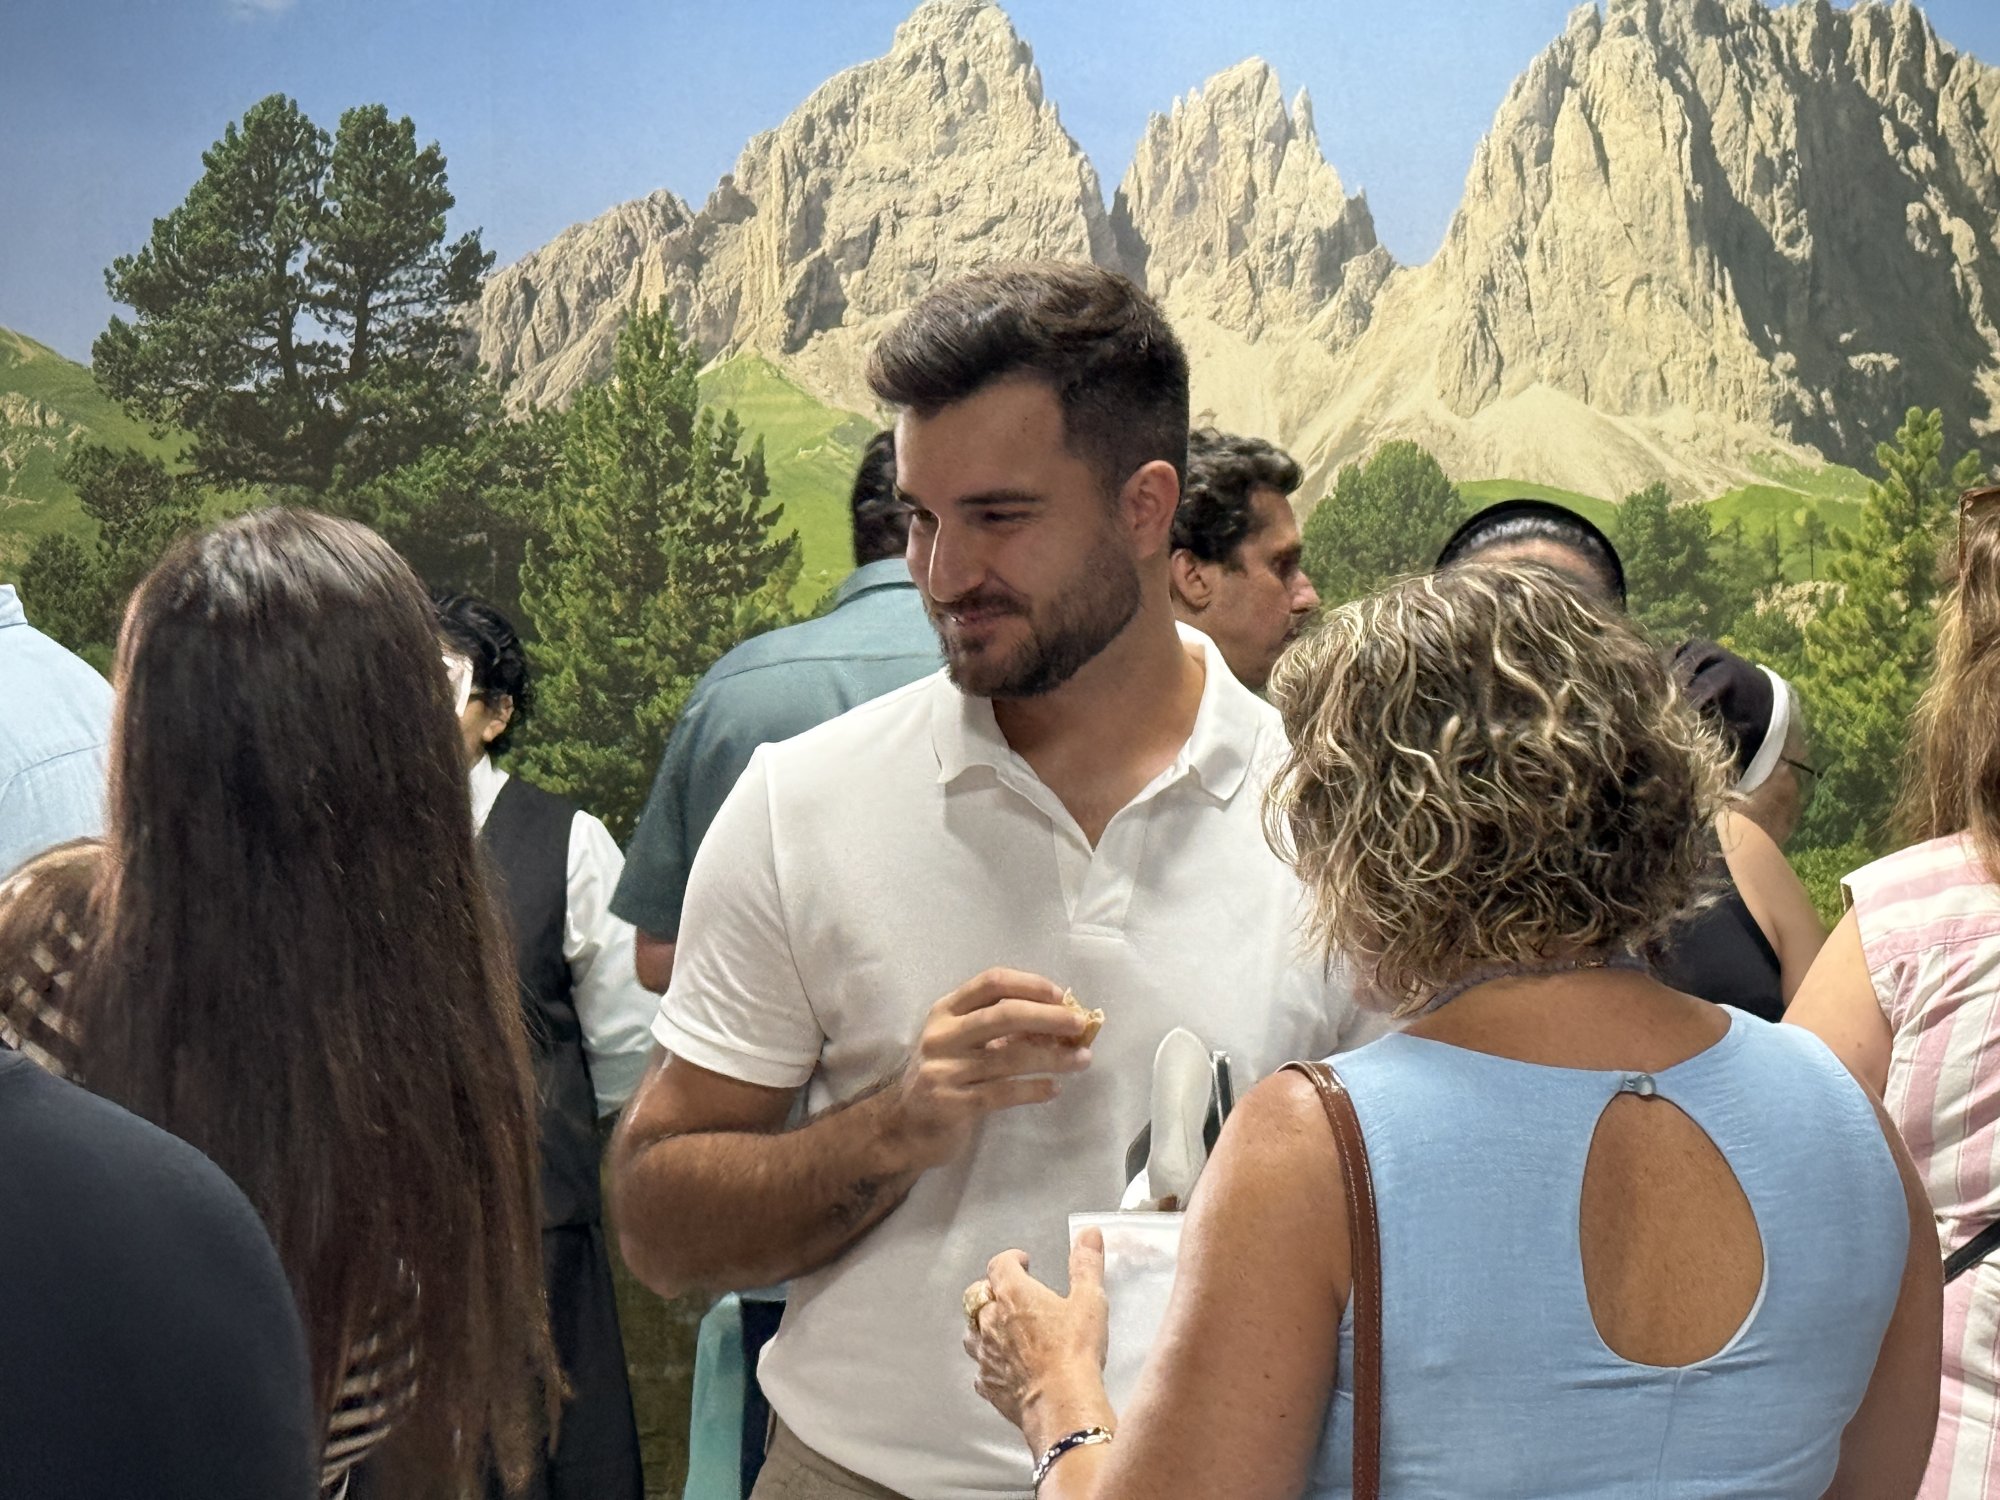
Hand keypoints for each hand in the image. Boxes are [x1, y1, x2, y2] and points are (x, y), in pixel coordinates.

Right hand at [888, 968, 1092, 1170]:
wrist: (906, 1126)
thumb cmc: (946, 1074)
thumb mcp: (964, 1042)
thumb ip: (1001, 1029)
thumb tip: (1059, 1019)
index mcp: (946, 1010)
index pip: (991, 983)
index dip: (1029, 984)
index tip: (1060, 995)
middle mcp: (942, 1035)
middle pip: (1002, 1015)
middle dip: (1048, 1017)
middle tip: (1079, 1024)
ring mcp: (944, 1070)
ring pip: (1009, 1058)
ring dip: (1052, 1058)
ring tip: (1082, 1060)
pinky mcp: (952, 1104)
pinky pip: (1003, 1093)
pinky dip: (1034, 1089)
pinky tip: (1054, 1088)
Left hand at [965, 1231, 1113, 1444]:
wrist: (1062, 1405)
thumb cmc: (1074, 1353)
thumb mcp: (1089, 1301)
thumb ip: (1086, 1265)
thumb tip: (1088, 1236)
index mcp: (1013, 1294)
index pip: (999, 1264)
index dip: (1010, 1259)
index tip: (1022, 1261)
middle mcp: (991, 1321)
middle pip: (977, 1296)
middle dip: (992, 1291)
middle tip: (1009, 1294)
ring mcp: (986, 1355)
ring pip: (972, 1333)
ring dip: (982, 1327)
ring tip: (1000, 1328)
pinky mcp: (989, 1384)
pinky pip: (980, 1369)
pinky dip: (988, 1364)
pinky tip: (1003, 1367)